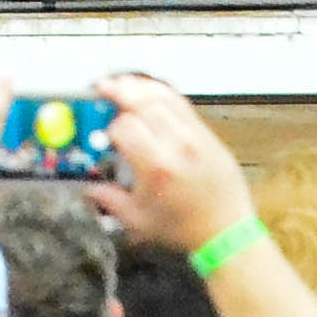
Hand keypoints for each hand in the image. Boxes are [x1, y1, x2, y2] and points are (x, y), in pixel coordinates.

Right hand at [81, 77, 253, 256]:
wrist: (227, 233)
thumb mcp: (138, 220)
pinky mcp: (208, 136)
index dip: (108, 128)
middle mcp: (177, 146)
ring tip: (123, 83)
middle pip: (143, 102)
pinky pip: (183, 105)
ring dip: (139, 87)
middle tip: (102, 87)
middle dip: (119, 92)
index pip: (124, 127)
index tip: (104, 136)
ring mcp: (196, 137)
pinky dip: (163, 94)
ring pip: (164, 97)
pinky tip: (150, 92)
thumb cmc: (183, 230)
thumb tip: (89, 187)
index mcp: (156, 167)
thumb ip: (109, 199)